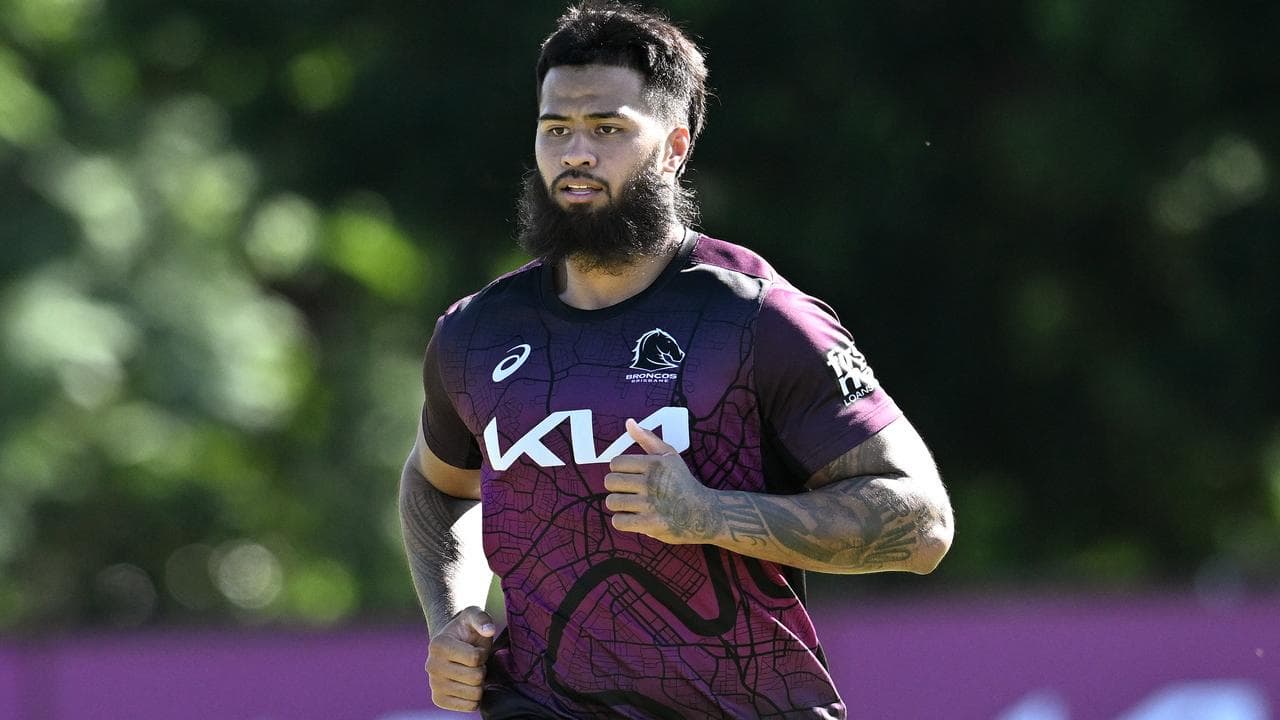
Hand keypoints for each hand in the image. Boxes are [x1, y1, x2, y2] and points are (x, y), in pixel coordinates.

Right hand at [425, 606, 495, 711]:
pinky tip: (469, 685)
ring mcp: (434, 685)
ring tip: (471, 672)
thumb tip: (489, 630)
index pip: (475, 658)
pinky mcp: (439, 700)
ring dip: (480, 683)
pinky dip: (475, 697)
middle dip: (482, 669)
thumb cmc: (466, 630)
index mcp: (438, 645)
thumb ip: (482, 619)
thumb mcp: (473, 615)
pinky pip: (469, 706)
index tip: (476, 648)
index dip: (483, 653)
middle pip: (475, 677)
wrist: (453, 644)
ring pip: (474, 694)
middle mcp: (431, 666)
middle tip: (475, 662)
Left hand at [604, 419, 723, 543]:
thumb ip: (647, 438)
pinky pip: (618, 521)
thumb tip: (628, 422)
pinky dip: (622, 521)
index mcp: (654, 464)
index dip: (619, 470)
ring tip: (629, 504)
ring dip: (618, 504)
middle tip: (627, 490)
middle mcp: (651, 483)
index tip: (629, 475)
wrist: (702, 513)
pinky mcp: (650, 524)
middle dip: (616, 486)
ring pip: (612, 502)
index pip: (616, 463)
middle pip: (610, 482)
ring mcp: (650, 504)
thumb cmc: (682, 482)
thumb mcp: (669, 456)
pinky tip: (632, 517)